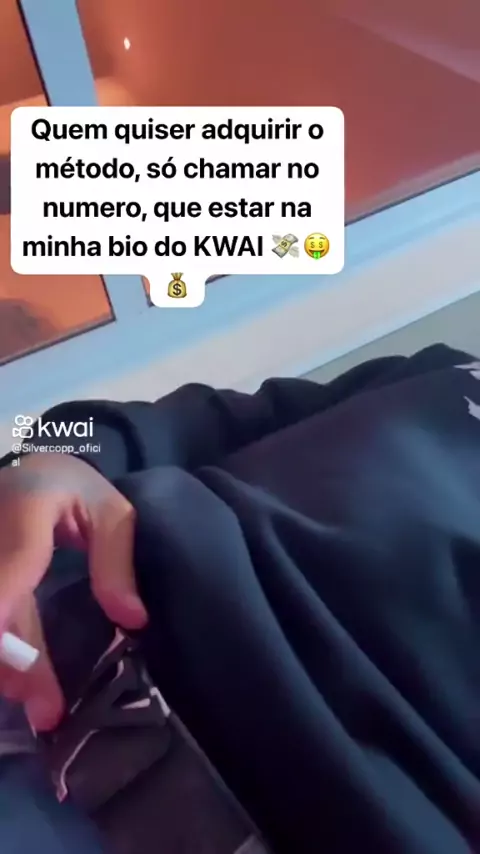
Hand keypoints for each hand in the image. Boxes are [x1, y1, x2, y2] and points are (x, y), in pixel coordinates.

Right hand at [0, 453, 147, 730]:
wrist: (15, 465)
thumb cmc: (67, 485)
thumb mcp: (108, 508)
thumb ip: (116, 560)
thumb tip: (132, 620)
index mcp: (24, 518)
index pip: (5, 582)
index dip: (10, 634)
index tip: (35, 690)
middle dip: (13, 668)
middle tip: (48, 715)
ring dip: (7, 666)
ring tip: (43, 708)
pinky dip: (4, 649)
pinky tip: (23, 680)